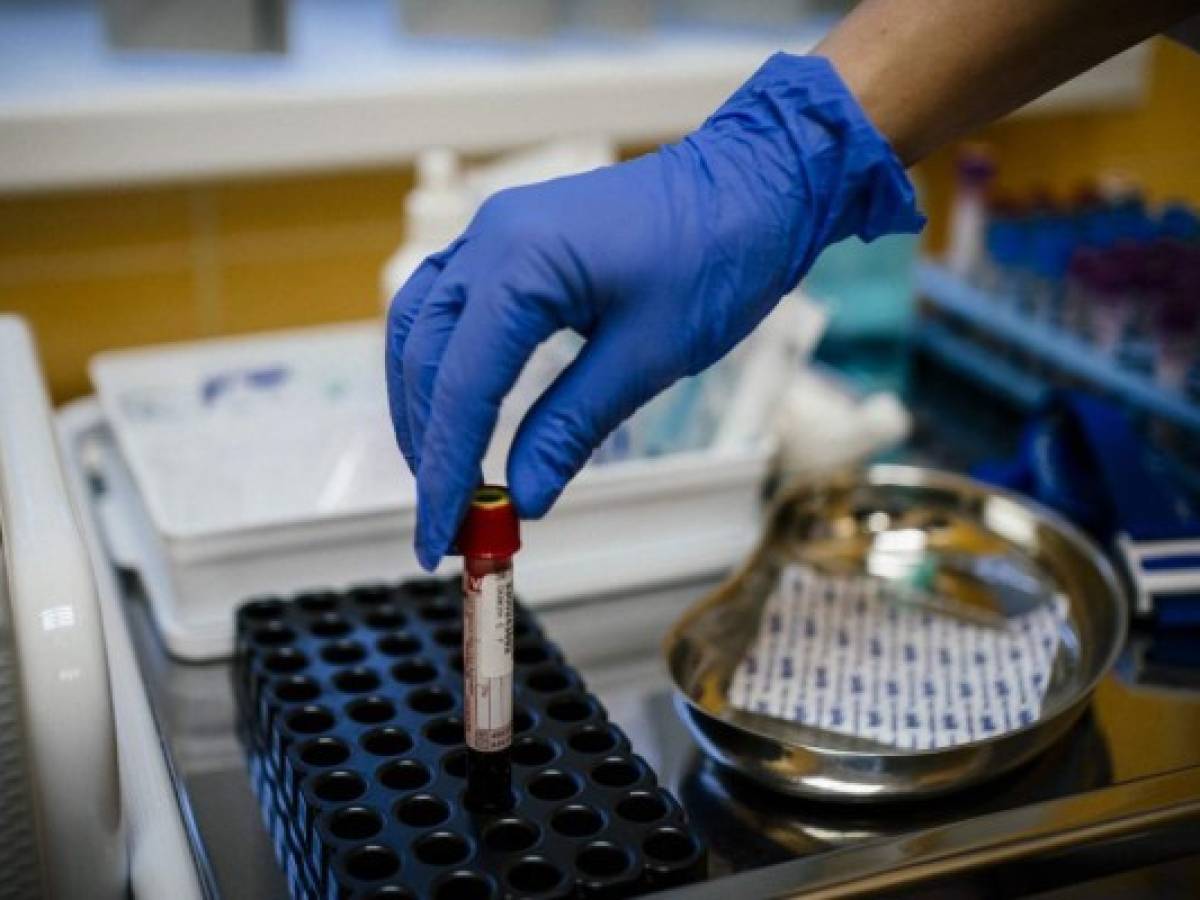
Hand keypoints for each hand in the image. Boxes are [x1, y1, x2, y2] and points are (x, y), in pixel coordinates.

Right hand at [387, 53, 922, 569]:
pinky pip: (448, 303)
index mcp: (521, 263)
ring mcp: (496, 233)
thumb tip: (523, 496)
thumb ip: (572, 426)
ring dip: (422, 404)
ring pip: (421, 328)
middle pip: (425, 359)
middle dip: (427, 445)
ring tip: (441, 474)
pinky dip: (442, 362)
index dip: (446, 472)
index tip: (438, 537)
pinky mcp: (512, 240)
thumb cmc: (718, 253)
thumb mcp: (648, 355)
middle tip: (447, 521)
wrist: (756, 182)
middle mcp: (491, 239)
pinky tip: (454, 404)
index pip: (461, 387)